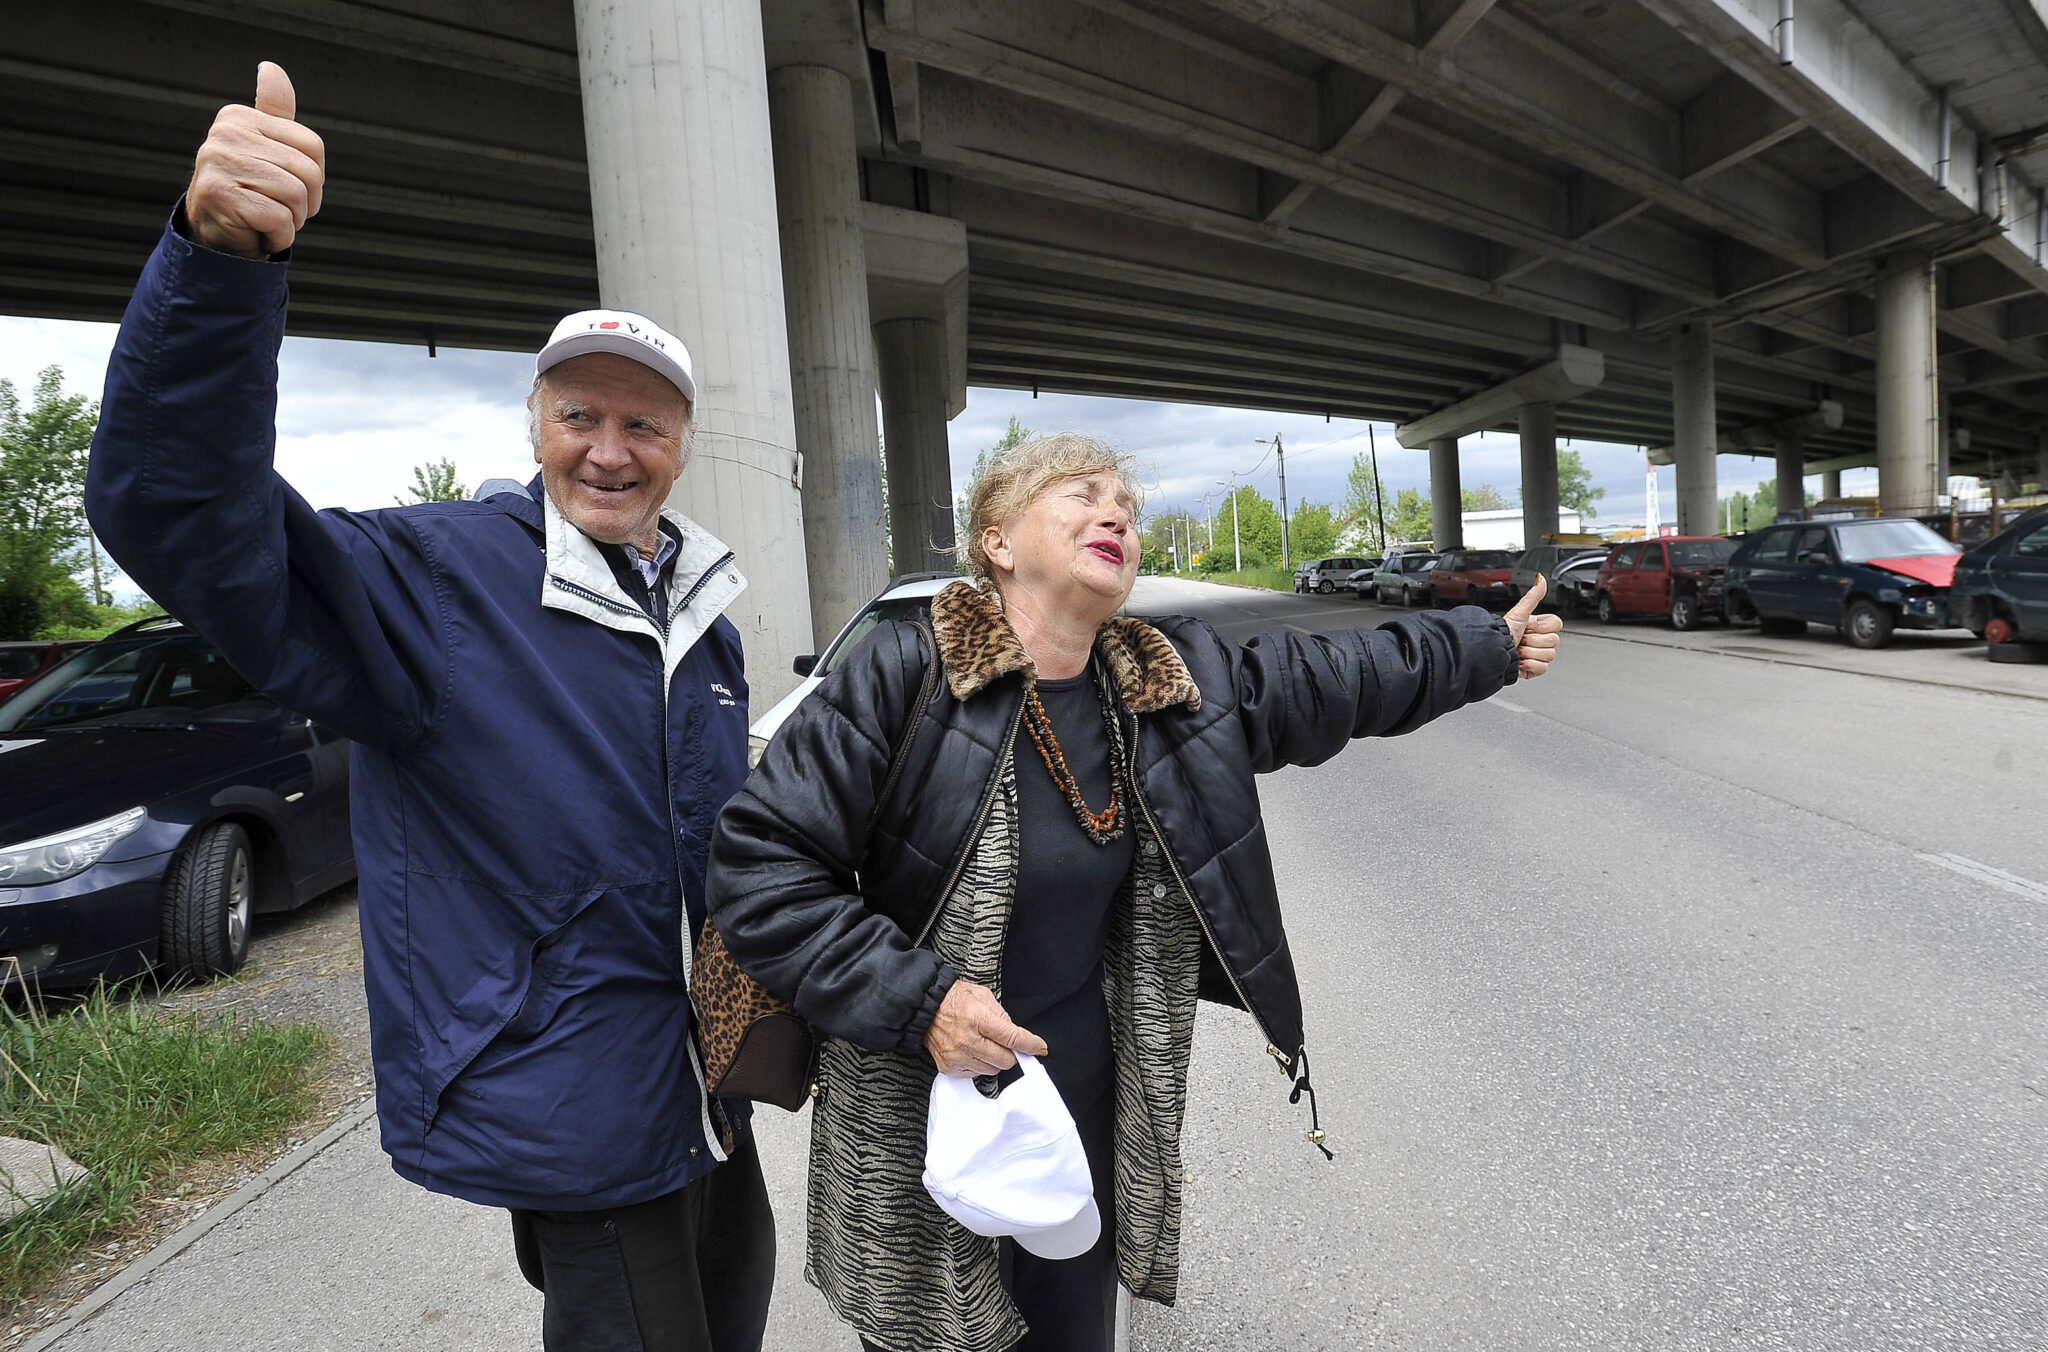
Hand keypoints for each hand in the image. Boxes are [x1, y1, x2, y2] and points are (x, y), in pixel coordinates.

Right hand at [185, 62, 326, 257]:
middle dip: (304, 203)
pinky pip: (278, 218)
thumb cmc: (250, 193)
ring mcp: (217, 162)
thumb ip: (274, 110)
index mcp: (239, 117)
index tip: (285, 187)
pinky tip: (256, 232)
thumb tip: (270, 67)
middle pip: (309, 172)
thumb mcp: (266, 148)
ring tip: (263, 219)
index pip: (314, 147)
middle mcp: (224, 133)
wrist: (215, 238)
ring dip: (290, 221)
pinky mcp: (219, 194)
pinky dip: (277, 236)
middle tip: (275, 209)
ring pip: (296, 195)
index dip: (313, 179)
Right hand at [924, 980, 1046, 1077]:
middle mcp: (967, 1039)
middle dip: (1011, 1053)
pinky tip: (973, 1051)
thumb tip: (1017, 1035)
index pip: (1011, 1037)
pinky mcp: (949, 1067)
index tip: (1040, 1047)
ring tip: (985, 1044)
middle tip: (1006, 1044)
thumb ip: (1002, 1015)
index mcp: (978, 1018)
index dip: (1030, 1044)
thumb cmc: (954, 999)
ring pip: (992, 1070)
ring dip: (995, 1060)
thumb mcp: (983, 996)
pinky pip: (976, 1074)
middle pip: (1005, 1059)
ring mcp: (957, 1056)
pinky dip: (980, 1065)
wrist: (924, 1007)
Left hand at [1503, 575, 1562, 679]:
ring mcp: (1537, 655)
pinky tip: (1520, 661)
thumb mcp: (1519, 612)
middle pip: (1554, 641)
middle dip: (1533, 641)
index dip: (1542, 627)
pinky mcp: (1534, 669)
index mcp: (1538, 626)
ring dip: (1530, 654)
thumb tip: (1540, 578)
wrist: (1493, 653)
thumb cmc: (1503, 633)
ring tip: (1518, 650)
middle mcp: (1539, 640)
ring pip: (1549, 655)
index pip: (1557, 625)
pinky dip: (1530, 666)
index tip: (1529, 627)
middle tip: (1521, 640)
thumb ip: (1533, 596)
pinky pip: (1543, 668)